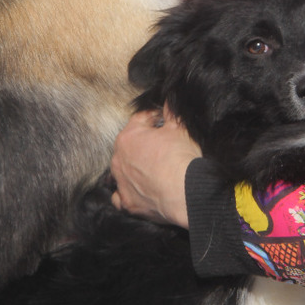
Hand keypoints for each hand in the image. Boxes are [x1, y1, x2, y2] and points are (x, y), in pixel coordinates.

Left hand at [109, 107, 199, 227]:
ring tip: (151, 169)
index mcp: (128, 137)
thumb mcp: (180, 129)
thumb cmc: (181, 158)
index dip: (153, 117)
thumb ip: (171, 113)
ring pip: (121, 171)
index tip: (162, 119)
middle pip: (128, 146)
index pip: (139, 120)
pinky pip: (120, 196)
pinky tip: (139, 190)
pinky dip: (128, 192)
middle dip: (143, 143)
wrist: (185, 192)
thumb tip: (168, 101)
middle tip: (161, 144)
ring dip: (133, 168)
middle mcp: (119, 159)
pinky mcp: (128, 203)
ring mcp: (121, 182)